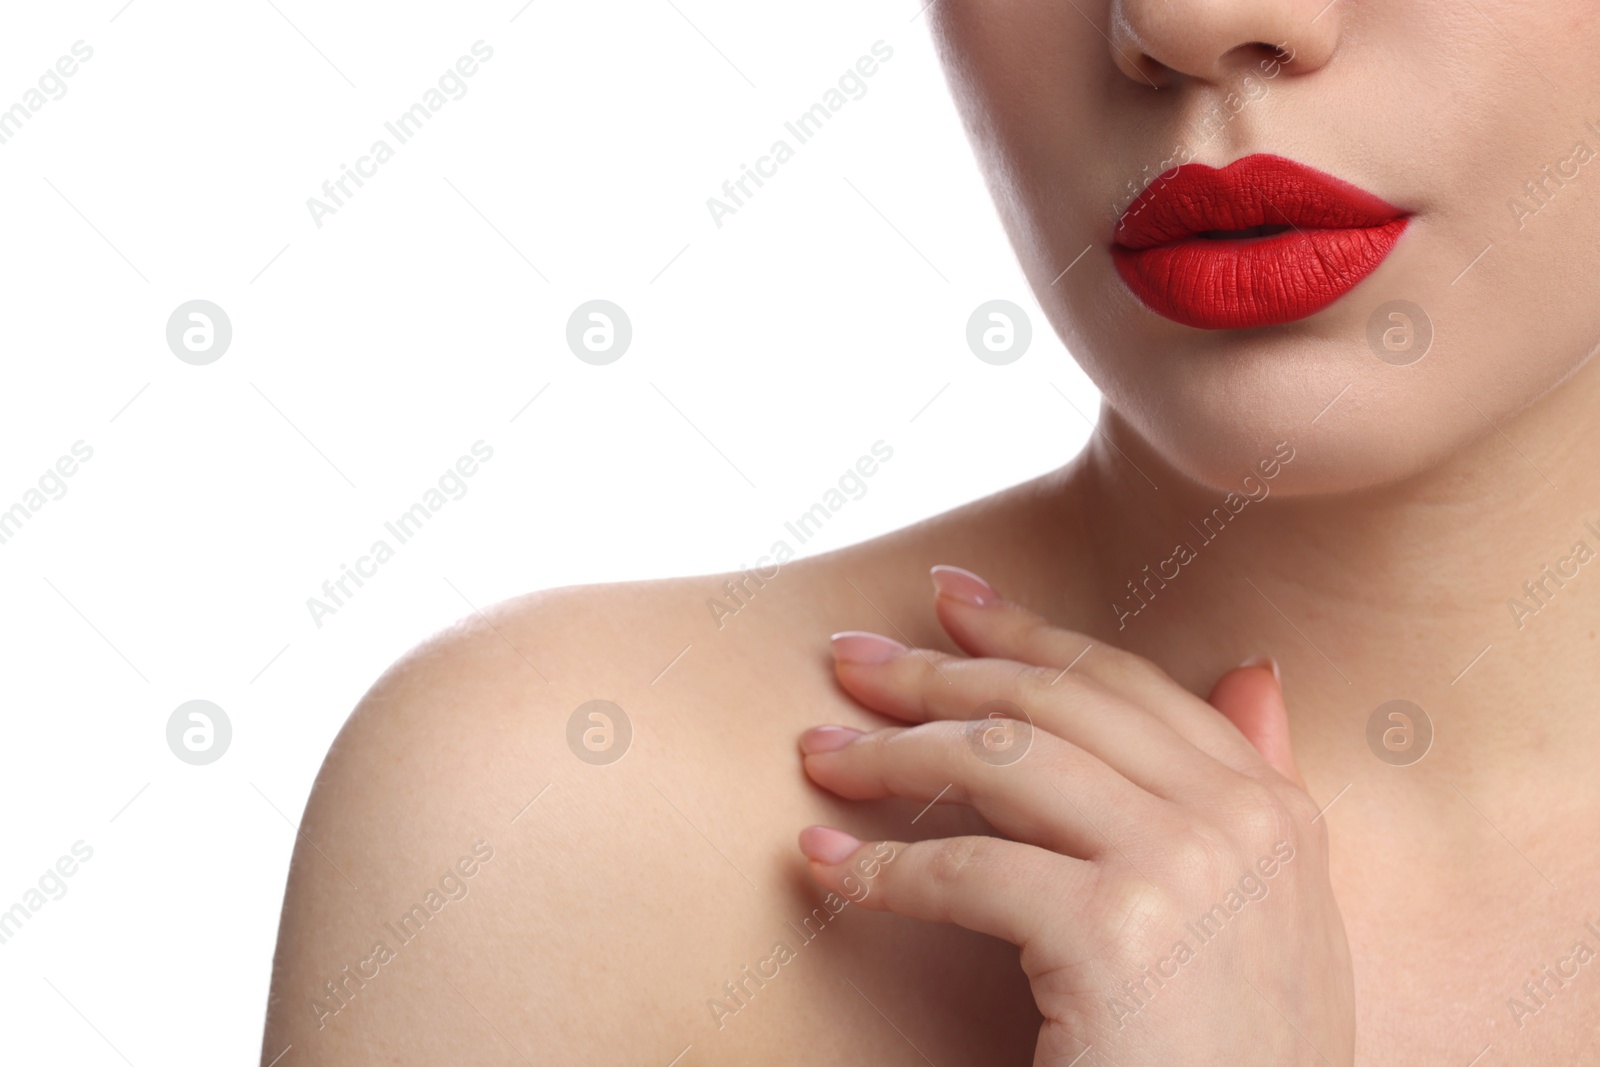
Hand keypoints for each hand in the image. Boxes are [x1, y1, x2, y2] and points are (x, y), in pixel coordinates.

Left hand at [796, 565, 1353, 1065]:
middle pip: (1053, 704)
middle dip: (936, 673)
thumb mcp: (1277, 918)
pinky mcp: (1116, 931)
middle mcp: (1239, 819)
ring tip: (819, 752)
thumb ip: (1259, 790)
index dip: (1027, 633)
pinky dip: (879, 868)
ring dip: (891, 752)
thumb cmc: (1235, 1061)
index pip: (1122, 683)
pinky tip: (824, 863)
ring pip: (1003, 762)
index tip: (946, 600)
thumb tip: (1253, 673)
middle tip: (847, 658)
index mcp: (1273, 805)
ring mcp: (1183, 867)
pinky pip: (965, 868)